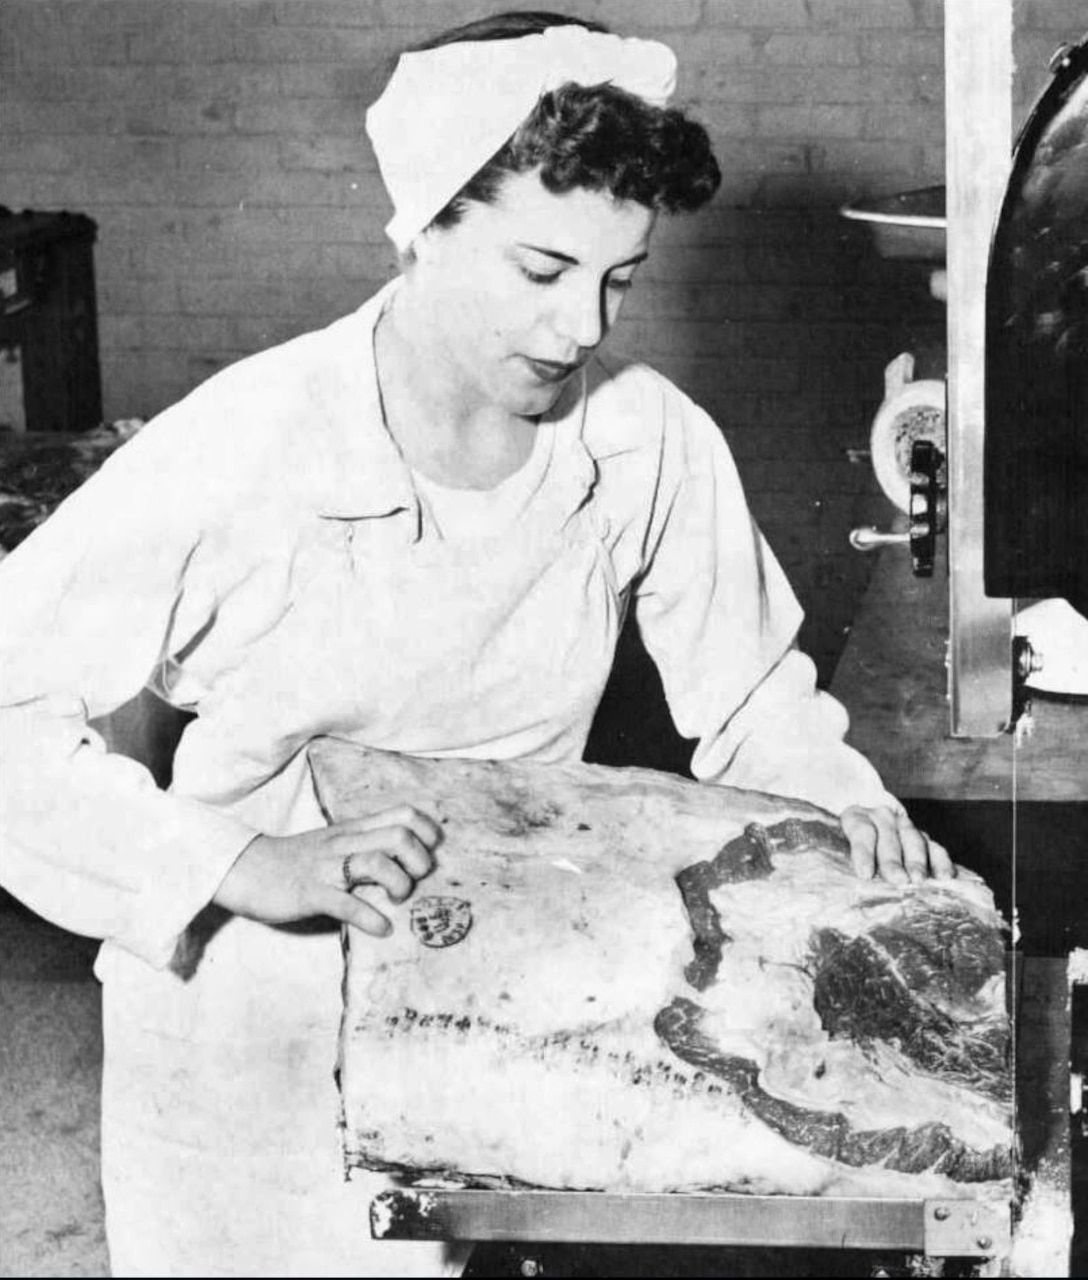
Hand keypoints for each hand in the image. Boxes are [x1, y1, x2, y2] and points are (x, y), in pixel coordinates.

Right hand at [213, 806, 440, 936]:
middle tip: (414, 881)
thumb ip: (367, 843)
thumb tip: (406, 855)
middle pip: (399, 836)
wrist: (245, 868)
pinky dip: (370, 919)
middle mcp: (344, 843)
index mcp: (353, 830)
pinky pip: (345, 904)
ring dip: (398, 885)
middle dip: (419, 861)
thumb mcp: (336, 842)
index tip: (429, 853)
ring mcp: (326, 867)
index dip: (426, 832)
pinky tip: (380, 928)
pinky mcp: (310, 893)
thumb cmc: (296, 859)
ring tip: (397, 900)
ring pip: (376, 864)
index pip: (403, 814)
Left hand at [840, 804, 954, 884]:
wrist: (861, 820)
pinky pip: (934, 846)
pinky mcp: (922, 837)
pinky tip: (945, 876)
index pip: (861, 831)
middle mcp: (881, 817)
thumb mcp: (834, 845)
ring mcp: (904, 825)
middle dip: (893, 861)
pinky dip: (941, 860)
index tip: (865, 874)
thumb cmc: (842, 843)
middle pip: (888, 837)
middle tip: (898, 881)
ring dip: (917, 861)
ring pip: (913, 840)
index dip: (863, 852)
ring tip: (920, 881)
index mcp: (855, 817)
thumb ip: (836, 861)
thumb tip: (829, 890)